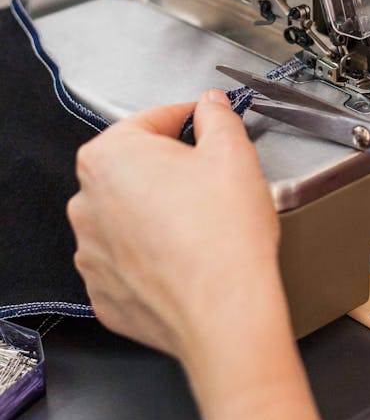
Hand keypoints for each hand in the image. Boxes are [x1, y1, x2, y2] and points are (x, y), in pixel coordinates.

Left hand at [68, 90, 282, 362]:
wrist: (225, 312)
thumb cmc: (224, 235)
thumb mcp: (233, 152)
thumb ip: (218, 117)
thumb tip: (211, 107)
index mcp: (110, 157)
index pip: (154, 120)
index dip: (190, 121)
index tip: (209, 128)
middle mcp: (86, 203)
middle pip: (137, 168)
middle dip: (173, 170)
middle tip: (213, 182)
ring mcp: (91, 252)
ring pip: (131, 215)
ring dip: (160, 213)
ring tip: (202, 225)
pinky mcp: (105, 291)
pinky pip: (130, 260)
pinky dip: (154, 256)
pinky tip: (187, 257)